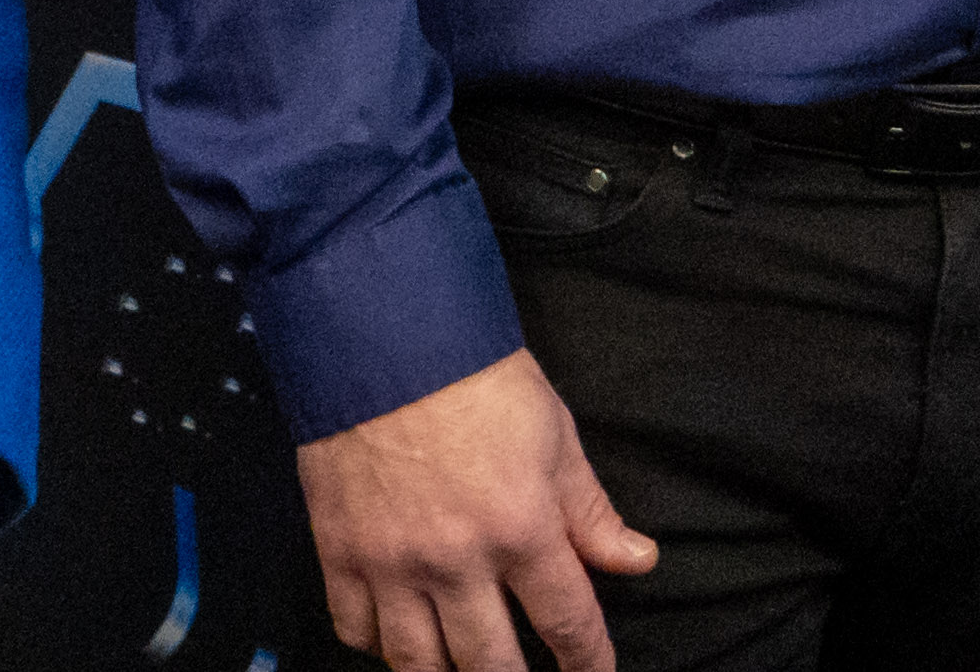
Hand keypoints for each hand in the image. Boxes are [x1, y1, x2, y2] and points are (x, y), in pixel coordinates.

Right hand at [293, 348, 659, 671]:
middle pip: (490, 666)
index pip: (567, 623)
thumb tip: (638, 560)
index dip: (588, 662)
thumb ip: (591, 513)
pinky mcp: (341, 555)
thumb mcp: (555, 437)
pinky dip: (379, 645)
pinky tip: (400, 636)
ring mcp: (392, 564)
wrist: (385, 340)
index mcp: (521, 527)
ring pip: (418, 665)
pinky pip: (356, 631)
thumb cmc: (476, 380)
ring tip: (464, 666)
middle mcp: (456, 560)